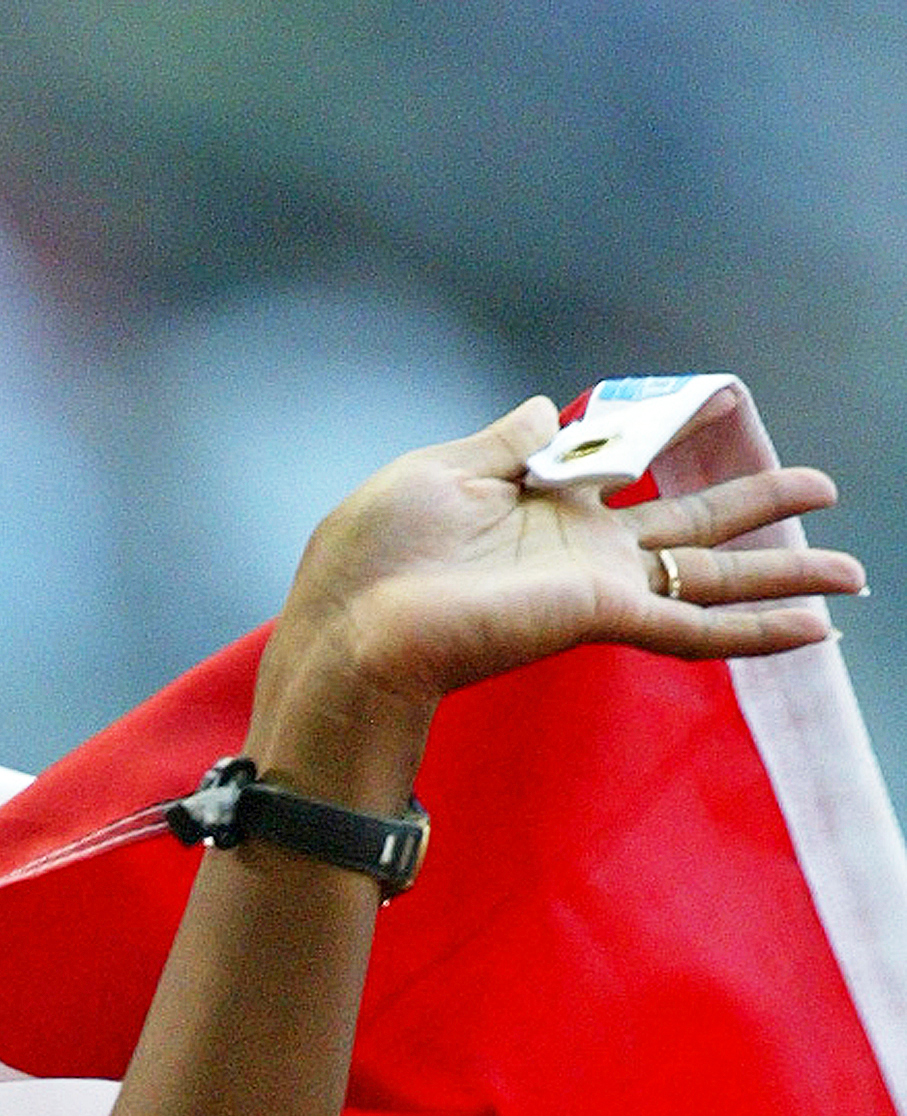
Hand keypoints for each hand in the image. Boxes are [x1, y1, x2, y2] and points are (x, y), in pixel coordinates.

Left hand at [249, 396, 864, 812]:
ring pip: (713, 581)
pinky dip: (757, 632)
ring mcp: (597, 589)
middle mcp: (581, 552)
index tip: (718, 400)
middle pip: (694, 528)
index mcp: (543, 509)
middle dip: (761, 510)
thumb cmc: (370, 562)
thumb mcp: (438, 472)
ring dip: (783, 577)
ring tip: (850, 575)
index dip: (673, 433)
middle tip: (825, 492)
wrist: (347, 634)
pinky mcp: (600, 618)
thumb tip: (543, 407)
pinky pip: (694, 629)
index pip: (628, 469)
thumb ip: (504, 441)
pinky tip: (815, 631)